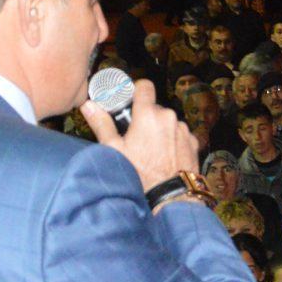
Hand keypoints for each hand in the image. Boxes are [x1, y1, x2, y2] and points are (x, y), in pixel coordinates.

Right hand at [81, 77, 195, 190]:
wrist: (171, 195)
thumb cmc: (141, 174)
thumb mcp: (115, 150)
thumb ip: (102, 124)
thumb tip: (88, 105)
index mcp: (148, 114)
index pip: (144, 86)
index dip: (136, 91)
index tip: (130, 101)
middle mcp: (169, 117)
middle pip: (154, 108)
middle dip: (145, 117)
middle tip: (135, 136)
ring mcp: (183, 129)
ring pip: (168, 122)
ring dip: (160, 130)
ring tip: (151, 150)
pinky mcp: (193, 142)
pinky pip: (179, 134)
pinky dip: (173, 141)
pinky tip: (165, 156)